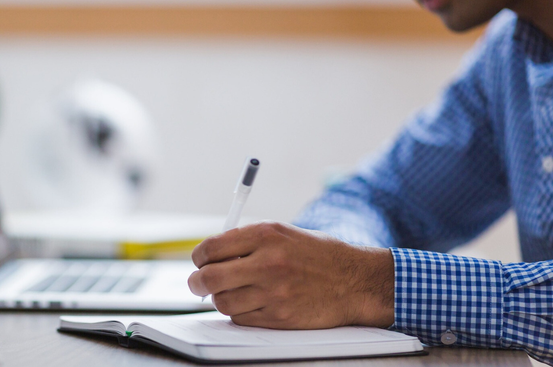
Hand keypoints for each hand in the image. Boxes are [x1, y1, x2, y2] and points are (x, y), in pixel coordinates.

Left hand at [188, 221, 394, 328]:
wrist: (355, 281)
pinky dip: (239, 313)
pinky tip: (252, 303)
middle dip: (197, 282)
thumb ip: (247, 241)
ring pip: (222, 302)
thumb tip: (210, 255)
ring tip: (232, 292)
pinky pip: (241, 318)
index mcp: (266, 234)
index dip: (199, 257)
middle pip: (209, 278)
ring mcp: (273, 292)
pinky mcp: (279, 317)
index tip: (199, 261)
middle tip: (198, 284)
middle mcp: (268, 262)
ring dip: (220, 299)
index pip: (211, 248)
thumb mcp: (283, 234)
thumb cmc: (318, 255)